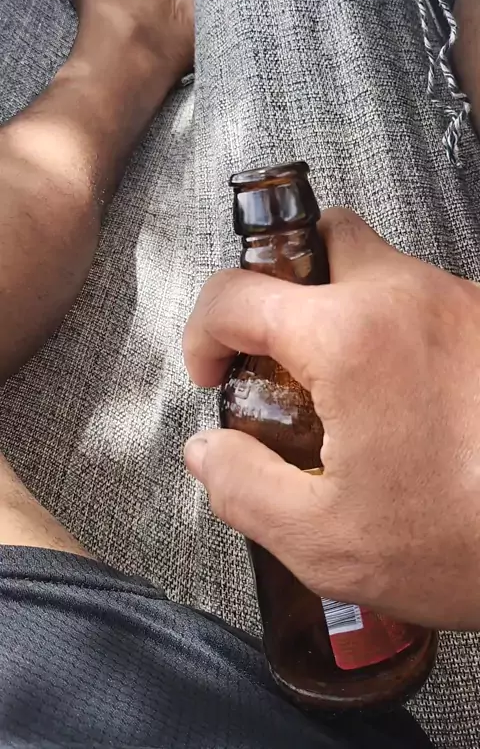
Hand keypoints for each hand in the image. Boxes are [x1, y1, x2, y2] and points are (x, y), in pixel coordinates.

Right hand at [183, 209, 479, 629]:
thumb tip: (208, 451)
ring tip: (339, 386)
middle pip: (322, 234)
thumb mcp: (325, 539)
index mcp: (351, 337)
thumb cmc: (465, 541)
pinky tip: (399, 399)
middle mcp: (407, 297)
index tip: (213, 374)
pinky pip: (422, 300)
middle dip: (282, 280)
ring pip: (377, 265)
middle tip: (276, 345)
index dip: (203, 332)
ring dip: (339, 307)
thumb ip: (243, 488)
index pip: (237, 291)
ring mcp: (458, 302)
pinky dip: (391, 329)